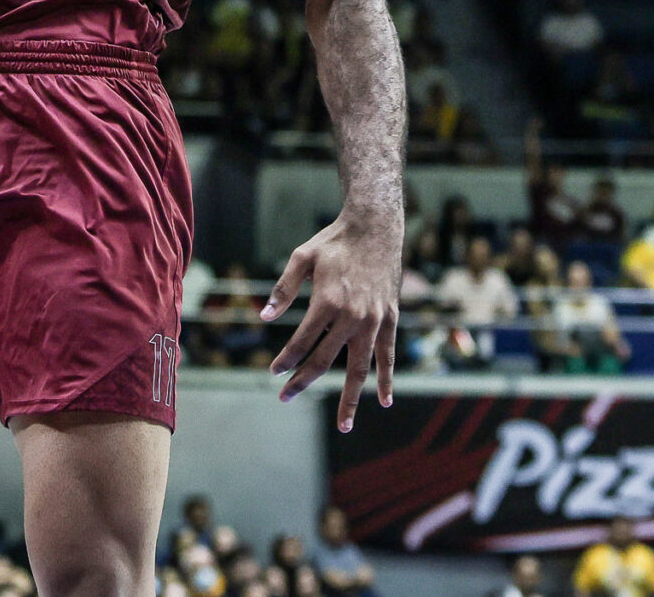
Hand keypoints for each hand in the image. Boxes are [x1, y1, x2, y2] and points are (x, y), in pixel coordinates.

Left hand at [262, 206, 402, 428]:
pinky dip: (386, 379)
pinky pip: (387, 355)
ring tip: (344, 425)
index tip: (274, 372)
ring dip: (351, 399)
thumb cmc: (334, 241)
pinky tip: (384, 401)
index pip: (301, 343)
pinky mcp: (390, 319)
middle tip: (284, 398)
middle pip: (324, 361)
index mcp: (327, 302)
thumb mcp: (302, 257)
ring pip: (360, 368)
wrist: (376, 228)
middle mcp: (352, 317)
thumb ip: (283, 289)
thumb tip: (263, 317)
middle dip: (302, 382)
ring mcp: (374, 320)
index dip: (286, 361)